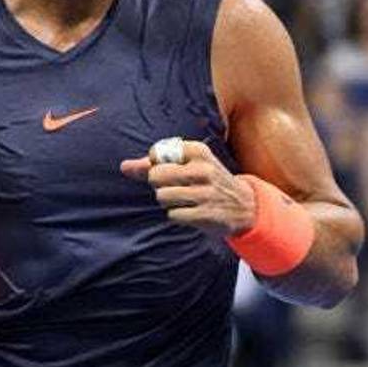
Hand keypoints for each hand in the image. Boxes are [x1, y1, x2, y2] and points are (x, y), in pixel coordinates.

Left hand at [121, 139, 256, 236]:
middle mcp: (203, 169)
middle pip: (155, 175)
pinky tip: (191, 212)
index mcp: (198, 151)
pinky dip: (178, 215)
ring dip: (168, 202)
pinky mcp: (206, 214)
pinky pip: (173, 214)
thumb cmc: (207, 181)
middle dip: (159, 185)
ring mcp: (206, 192)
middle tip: (176, 187)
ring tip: (184, 200)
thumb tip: (123, 167)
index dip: (156, 165)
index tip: (171, 170)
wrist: (244, 206)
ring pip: (162, 196)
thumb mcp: (188, 165)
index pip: (156, 153)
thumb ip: (153, 165)